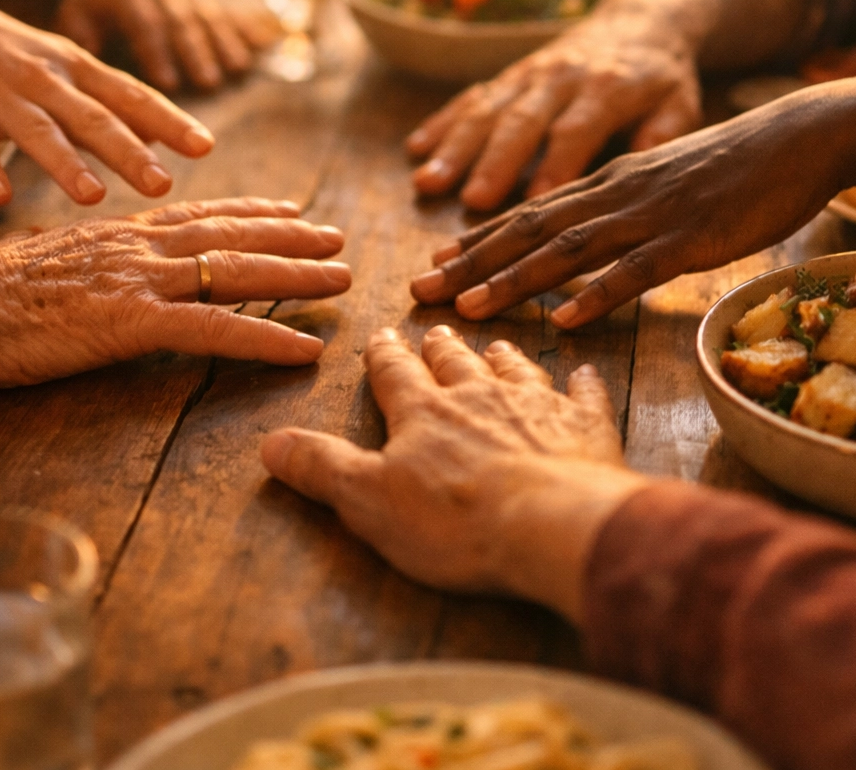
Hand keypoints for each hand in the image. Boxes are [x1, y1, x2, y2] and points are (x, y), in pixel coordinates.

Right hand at [0, 0, 214, 206]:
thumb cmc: (13, 54)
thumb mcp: (69, 70)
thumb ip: (113, 106)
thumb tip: (165, 137)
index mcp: (78, 70)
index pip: (131, 96)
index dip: (169, 120)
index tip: (204, 146)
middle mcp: (45, 80)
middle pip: (93, 118)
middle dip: (128, 152)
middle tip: (162, 185)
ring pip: (38, 131)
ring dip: (65, 164)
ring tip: (92, 197)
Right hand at [0, 198, 351, 386]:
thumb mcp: (46, 268)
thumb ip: (87, 266)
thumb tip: (99, 275)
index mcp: (118, 233)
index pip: (200, 216)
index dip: (252, 212)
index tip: (291, 210)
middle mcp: (138, 246)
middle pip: (233, 236)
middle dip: (292, 237)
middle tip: (338, 239)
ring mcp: (139, 282)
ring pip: (238, 273)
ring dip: (298, 278)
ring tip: (343, 280)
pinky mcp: (133, 323)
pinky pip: (216, 331)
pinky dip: (268, 339)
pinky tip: (305, 350)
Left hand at [31, 0, 268, 91]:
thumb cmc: (91, 5)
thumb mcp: (73, 15)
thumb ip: (81, 39)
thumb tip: (89, 67)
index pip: (143, 23)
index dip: (156, 52)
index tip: (168, 83)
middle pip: (182, 21)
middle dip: (197, 52)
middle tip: (209, 83)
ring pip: (210, 17)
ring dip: (226, 43)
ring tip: (239, 69)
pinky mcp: (205, 0)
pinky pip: (230, 12)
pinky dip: (250, 28)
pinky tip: (270, 44)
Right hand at [261, 325, 644, 621]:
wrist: (554, 525)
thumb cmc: (456, 520)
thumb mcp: (368, 501)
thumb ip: (321, 467)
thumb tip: (269, 443)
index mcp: (424, 412)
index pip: (395, 373)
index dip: (385, 357)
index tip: (380, 336)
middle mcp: (480, 396)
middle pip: (456, 362)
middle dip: (442, 347)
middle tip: (438, 330)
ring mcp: (538, 408)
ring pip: (516, 370)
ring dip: (503, 357)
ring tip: (496, 345)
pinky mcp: (587, 429)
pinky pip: (584, 396)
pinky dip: (582, 385)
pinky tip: (584, 374)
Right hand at [407, 2, 704, 210]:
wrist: (637, 21)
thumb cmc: (661, 78)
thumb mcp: (680, 102)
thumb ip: (663, 134)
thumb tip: (646, 167)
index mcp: (607, 88)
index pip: (578, 129)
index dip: (557, 163)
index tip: (538, 201)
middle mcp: (561, 77)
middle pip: (522, 120)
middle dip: (494, 161)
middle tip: (472, 201)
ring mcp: (528, 74)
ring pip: (486, 110)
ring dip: (454, 147)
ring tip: (427, 182)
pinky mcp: (508, 75)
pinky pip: (469, 97)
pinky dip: (441, 122)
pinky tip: (415, 151)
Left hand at [411, 95, 840, 326]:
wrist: (801, 135)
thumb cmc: (740, 165)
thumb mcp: (668, 181)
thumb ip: (628, 206)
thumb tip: (595, 243)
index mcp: (610, 182)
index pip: (531, 211)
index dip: (480, 237)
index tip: (437, 259)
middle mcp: (616, 194)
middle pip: (530, 229)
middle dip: (470, 261)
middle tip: (420, 289)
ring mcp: (651, 215)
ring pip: (568, 249)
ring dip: (515, 280)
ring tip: (468, 307)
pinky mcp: (691, 237)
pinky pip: (636, 270)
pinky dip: (598, 295)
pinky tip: (567, 320)